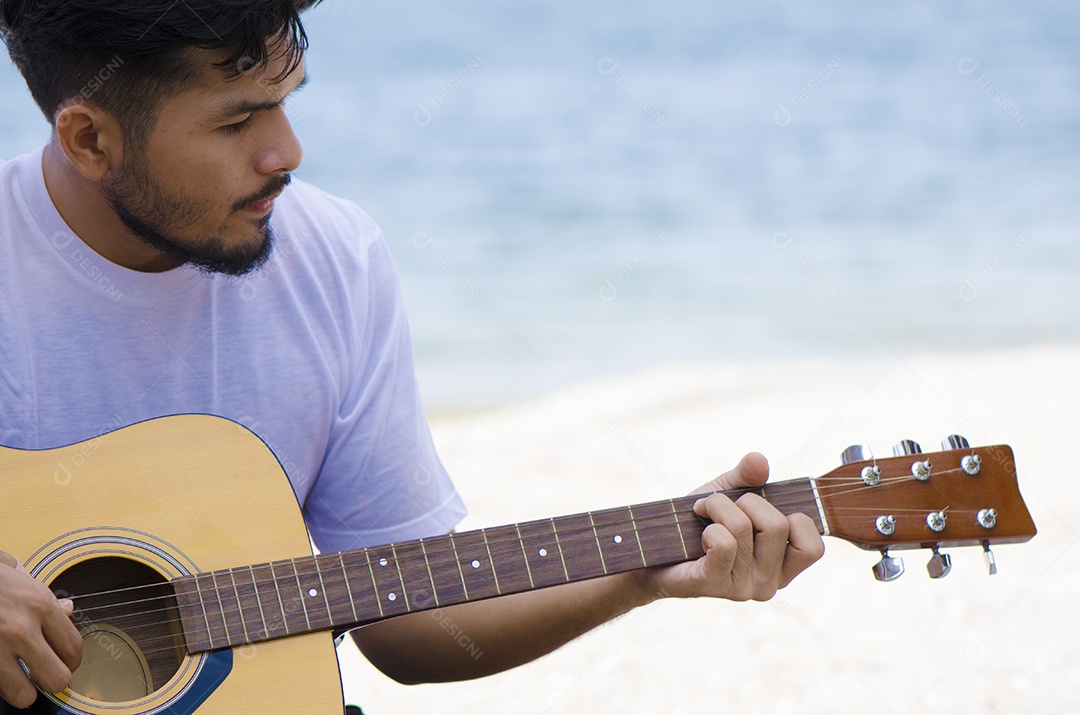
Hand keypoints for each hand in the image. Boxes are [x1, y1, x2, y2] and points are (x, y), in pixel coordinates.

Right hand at [0, 551, 81, 707]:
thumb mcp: (13, 572)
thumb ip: (43, 595)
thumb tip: (66, 609)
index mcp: (38, 603)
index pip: (73, 646)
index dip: (72, 660)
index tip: (66, 661)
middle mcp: (21, 627)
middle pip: (57, 677)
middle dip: (52, 680)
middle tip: (44, 674)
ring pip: (24, 694)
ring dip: (23, 690)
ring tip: (19, 678)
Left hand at [633, 452, 823, 602]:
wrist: (654, 552)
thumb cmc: (696, 525)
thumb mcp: (727, 494)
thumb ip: (747, 477)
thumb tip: (759, 459)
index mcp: (782, 567)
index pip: (813, 546)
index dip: (790, 516)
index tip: (761, 509)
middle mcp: (768, 584)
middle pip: (776, 525)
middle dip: (744, 501)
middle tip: (720, 505)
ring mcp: (741, 588)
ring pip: (742, 528)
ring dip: (717, 507)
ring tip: (703, 512)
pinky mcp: (712, 585)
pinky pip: (722, 544)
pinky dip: (708, 526)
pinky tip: (699, 533)